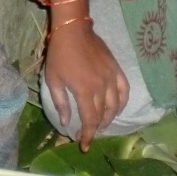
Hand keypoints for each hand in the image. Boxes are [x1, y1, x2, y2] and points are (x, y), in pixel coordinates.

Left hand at [44, 22, 128, 150]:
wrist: (73, 30)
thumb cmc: (59, 54)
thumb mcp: (53, 80)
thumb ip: (60, 103)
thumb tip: (65, 122)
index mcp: (84, 91)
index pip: (89, 120)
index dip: (87, 135)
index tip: (83, 145)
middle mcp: (101, 87)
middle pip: (102, 115)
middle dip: (96, 128)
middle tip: (89, 134)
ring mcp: (111, 77)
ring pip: (115, 105)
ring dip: (109, 118)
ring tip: (102, 124)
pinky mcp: (116, 68)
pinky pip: (124, 89)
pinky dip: (122, 102)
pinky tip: (117, 107)